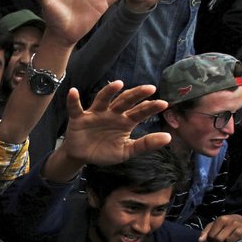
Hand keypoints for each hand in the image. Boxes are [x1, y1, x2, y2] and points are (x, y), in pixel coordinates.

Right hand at [43, 82, 170, 181]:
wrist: (83, 157)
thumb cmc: (106, 151)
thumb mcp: (127, 150)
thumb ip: (145, 144)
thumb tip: (168, 137)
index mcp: (125, 121)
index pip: (140, 112)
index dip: (150, 108)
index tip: (163, 104)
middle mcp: (112, 114)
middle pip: (125, 101)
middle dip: (136, 94)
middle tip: (150, 88)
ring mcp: (95, 114)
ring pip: (103, 100)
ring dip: (109, 91)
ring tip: (118, 84)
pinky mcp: (79, 118)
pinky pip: (75, 108)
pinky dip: (73, 100)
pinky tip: (73, 92)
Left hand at [198, 214, 241, 241]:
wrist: (241, 219)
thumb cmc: (224, 225)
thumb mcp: (213, 226)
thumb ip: (205, 233)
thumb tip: (200, 241)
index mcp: (222, 219)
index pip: (212, 236)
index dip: (211, 241)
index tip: (213, 241)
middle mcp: (232, 221)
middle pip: (220, 238)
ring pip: (234, 237)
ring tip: (228, 241)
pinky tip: (239, 241)